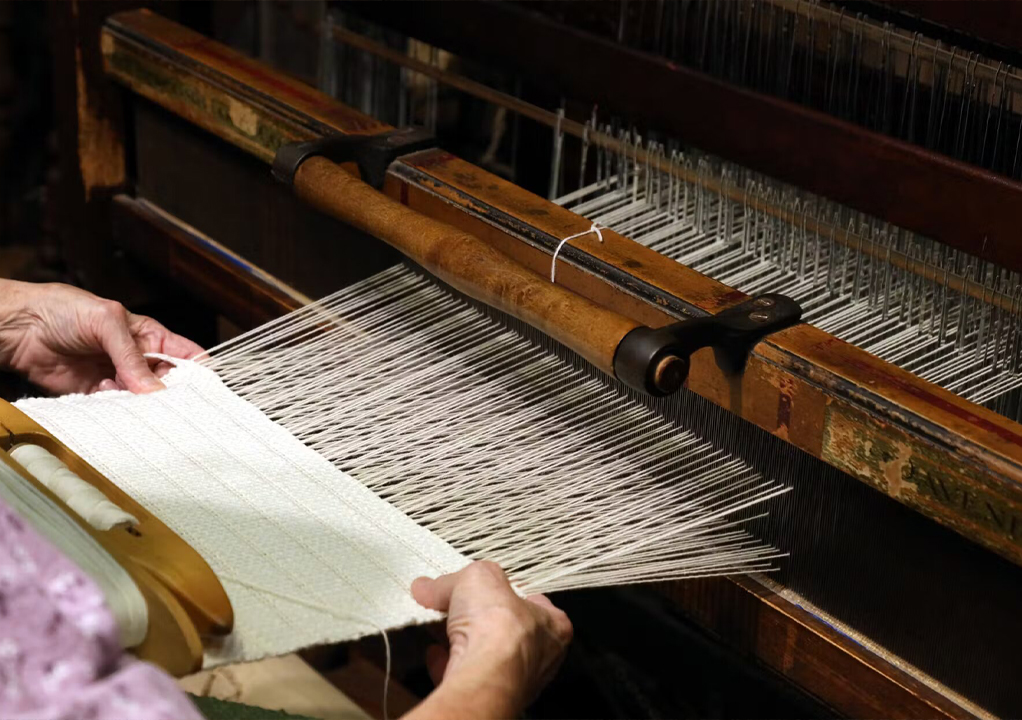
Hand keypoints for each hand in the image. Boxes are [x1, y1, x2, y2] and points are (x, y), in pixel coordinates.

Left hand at [0, 280, 202, 394]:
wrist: (20, 327)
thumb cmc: (64, 310)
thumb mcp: (107, 322)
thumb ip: (131, 356)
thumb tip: (153, 389)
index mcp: (149, 336)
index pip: (185, 355)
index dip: (199, 372)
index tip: (204, 389)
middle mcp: (137, 359)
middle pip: (167, 383)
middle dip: (169, 393)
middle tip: (168, 402)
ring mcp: (117, 377)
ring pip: (142, 399)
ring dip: (139, 402)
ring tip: (128, 394)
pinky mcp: (96, 394)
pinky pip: (116, 408)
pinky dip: (116, 409)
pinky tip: (105, 394)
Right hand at [408, 562, 571, 718]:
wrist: (484, 675)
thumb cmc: (500, 626)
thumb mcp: (478, 577)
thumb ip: (452, 581)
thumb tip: (429, 586)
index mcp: (552, 626)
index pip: (536, 603)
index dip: (508, 590)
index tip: (487, 584)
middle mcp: (537, 657)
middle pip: (503, 628)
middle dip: (475, 615)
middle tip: (450, 602)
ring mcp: (512, 680)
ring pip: (484, 654)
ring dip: (458, 638)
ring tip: (435, 622)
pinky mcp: (487, 696)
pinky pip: (466, 677)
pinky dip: (448, 665)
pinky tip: (434, 652)